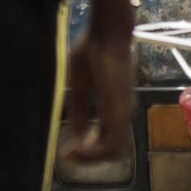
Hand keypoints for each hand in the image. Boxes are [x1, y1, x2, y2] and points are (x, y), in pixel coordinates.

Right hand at [59, 23, 137, 182]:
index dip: (88, 150)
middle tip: (67, 155)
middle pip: (112, 150)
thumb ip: (79, 109)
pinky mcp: (119, 109)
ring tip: (70, 153)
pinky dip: (94, 150)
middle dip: (89, 158)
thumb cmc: (92, 51)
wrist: (107, 32)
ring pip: (113, 150)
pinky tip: (75, 146)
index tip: (66, 151)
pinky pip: (111, 142)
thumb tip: (77, 134)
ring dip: (90, 157)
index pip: (107, 139)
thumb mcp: (80, 84)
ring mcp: (123, 112)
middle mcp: (123, 113)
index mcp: (115, 107)